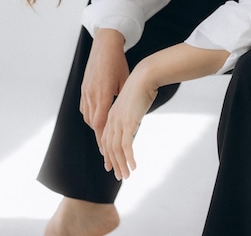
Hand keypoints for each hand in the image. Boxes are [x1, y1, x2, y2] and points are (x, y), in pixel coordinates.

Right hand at [80, 29, 128, 148]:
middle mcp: (91, 94)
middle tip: (105, 152)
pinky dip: (90, 116)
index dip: (103, 139)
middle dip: (99, 138)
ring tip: (103, 138)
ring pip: (88, 116)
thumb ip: (124, 98)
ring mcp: (85, 91)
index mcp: (102, 94)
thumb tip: (131, 114)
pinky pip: (84, 107)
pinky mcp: (84, 87)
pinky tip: (97, 119)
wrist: (104, 45)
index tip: (107, 152)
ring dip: (95, 127)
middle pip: (93, 123)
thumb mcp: (125, 81)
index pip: (100, 123)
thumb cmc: (118, 62)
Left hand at [100, 43, 229, 179]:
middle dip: (114, 163)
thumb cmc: (141, 85)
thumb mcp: (132, 100)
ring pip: (116, 149)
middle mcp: (112, 119)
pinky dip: (129, 158)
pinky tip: (134, 166)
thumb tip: (133, 119)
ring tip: (127, 175)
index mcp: (111, 113)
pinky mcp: (128, 122)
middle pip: (109, 147)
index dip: (107, 153)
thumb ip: (130, 111)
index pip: (106, 138)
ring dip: (122, 164)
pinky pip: (126, 146)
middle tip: (119, 176)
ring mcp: (119, 121)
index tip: (110, 164)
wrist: (144, 75)